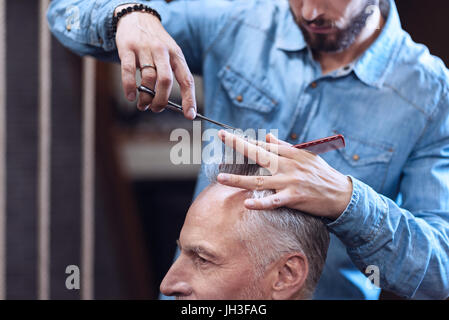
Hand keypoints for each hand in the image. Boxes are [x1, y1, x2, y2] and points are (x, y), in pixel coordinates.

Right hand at [114, 4, 196, 118]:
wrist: (136, 17)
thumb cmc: (155, 43)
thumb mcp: (170, 53)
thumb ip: (171, 74)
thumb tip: (169, 103)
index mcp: (176, 55)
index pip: (186, 80)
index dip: (189, 99)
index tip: (189, 115)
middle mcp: (162, 51)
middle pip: (166, 81)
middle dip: (161, 100)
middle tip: (156, 108)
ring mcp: (144, 49)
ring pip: (148, 79)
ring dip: (145, 97)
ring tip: (143, 105)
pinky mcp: (127, 48)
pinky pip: (129, 71)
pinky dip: (129, 87)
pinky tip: (130, 96)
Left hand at [216, 130, 352, 219]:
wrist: (341, 194)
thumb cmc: (322, 174)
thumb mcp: (307, 156)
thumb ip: (285, 148)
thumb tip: (269, 138)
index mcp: (291, 153)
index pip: (264, 145)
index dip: (246, 140)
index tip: (228, 135)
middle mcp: (288, 165)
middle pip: (259, 154)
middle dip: (239, 145)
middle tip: (222, 136)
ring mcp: (290, 182)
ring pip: (260, 180)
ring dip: (239, 179)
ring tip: (221, 178)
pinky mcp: (294, 197)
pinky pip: (274, 201)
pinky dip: (261, 203)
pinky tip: (247, 203)